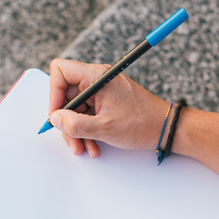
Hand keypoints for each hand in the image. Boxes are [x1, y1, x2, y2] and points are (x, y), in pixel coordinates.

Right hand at [48, 58, 169, 157]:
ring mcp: (102, 91)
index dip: (53, 93)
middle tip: (72, 140)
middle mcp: (98, 80)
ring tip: (85, 148)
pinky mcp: (107, 102)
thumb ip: (75, 124)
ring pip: (76, 109)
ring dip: (77, 131)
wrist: (164, 129)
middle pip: (66, 95)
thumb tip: (55, 119)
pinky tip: (94, 145)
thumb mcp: (104, 128)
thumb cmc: (142, 123)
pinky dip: (87, 131)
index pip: (61, 71)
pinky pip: (88, 114)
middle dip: (67, 120)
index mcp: (96, 76)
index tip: (57, 115)